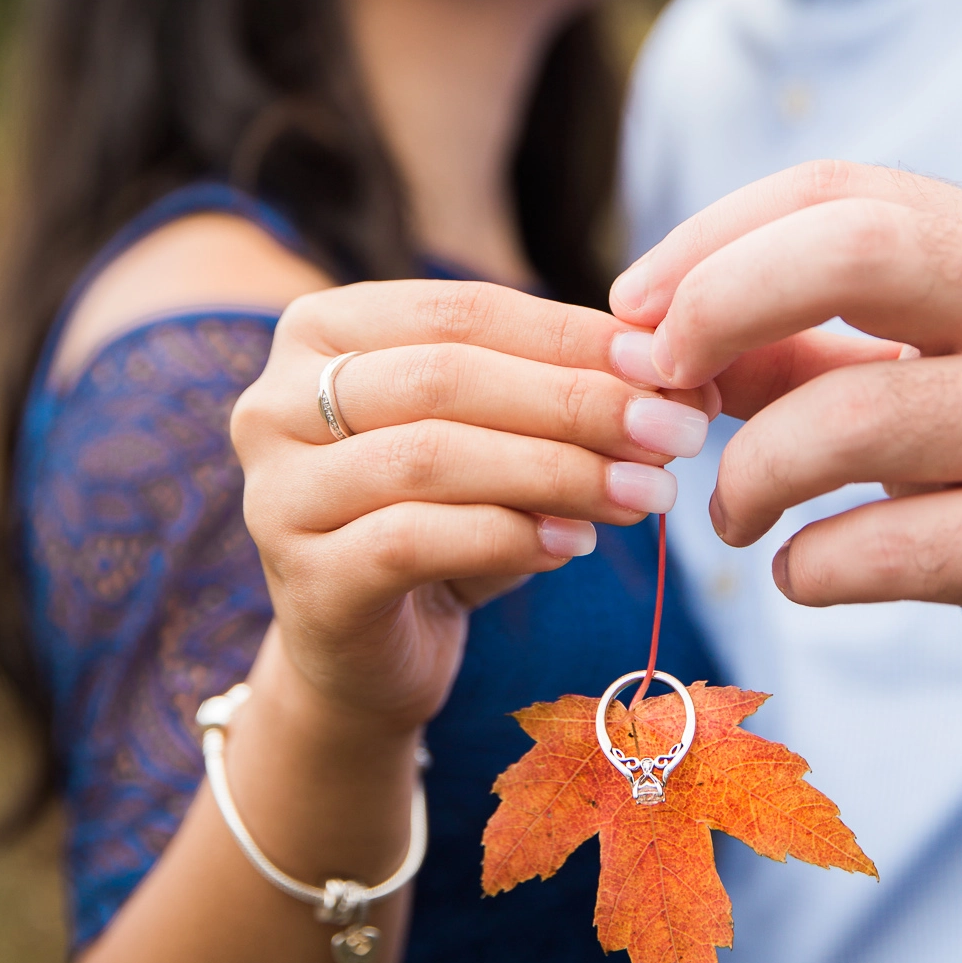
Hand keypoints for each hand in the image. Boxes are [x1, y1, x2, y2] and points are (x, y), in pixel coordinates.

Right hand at [231, 279, 711, 735]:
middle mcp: (275, 399)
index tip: (670, 368)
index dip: (574, 336)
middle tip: (674, 433)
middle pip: (447, 377)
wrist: (374, 652)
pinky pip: (413, 541)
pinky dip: (507, 537)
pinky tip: (574, 545)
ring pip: (433, 457)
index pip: (463, 310)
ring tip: (644, 493)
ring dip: (557, 470)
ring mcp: (276, 492)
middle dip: (576, 402)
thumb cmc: (445, 518)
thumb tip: (686, 379)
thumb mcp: (501, 437)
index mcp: (322, 330)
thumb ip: (567, 391)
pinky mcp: (302, 580)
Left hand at [608, 162, 961, 705]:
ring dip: (753, 473)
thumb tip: (652, 336)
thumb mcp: (926, 365)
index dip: (711, 237)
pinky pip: (903, 547)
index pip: (837, 190)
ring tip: (733, 515)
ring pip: (862, 417)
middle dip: (724, 304)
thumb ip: (798, 343)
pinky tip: (799, 573)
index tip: (633, 308)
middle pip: (859, 251)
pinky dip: (814, 567)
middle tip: (664, 382)